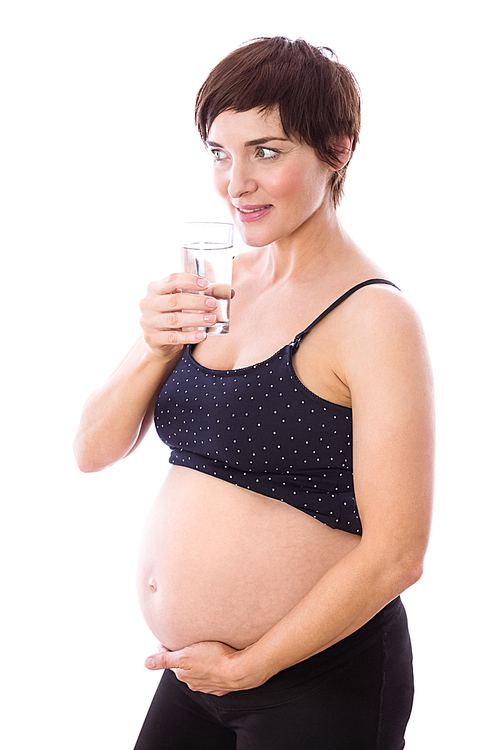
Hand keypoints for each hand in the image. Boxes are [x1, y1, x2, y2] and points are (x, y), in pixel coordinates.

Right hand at [139, 273, 220, 359]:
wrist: (161, 341)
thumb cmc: (175, 314)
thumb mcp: (186, 302)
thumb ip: (205, 294)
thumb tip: (230, 292)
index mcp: (155, 288)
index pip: (171, 280)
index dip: (189, 281)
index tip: (206, 284)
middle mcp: (148, 303)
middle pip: (173, 300)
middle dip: (195, 302)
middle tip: (213, 304)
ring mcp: (148, 321)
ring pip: (174, 319)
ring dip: (195, 319)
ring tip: (212, 319)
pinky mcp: (152, 338)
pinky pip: (173, 337)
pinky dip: (190, 336)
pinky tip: (203, 335)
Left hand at [145, 640, 265, 695]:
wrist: (242, 670)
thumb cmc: (215, 659)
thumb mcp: (185, 655)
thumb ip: (165, 659)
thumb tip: (146, 663)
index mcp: (184, 674)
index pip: (171, 660)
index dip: (168, 648)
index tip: (168, 640)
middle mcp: (195, 682)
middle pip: (184, 667)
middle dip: (183, 656)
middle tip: (184, 642)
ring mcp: (209, 685)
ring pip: (199, 672)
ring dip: (197, 663)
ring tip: (200, 650)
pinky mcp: (223, 684)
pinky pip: (213, 676)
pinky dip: (211, 669)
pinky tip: (215, 661)